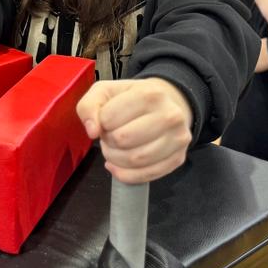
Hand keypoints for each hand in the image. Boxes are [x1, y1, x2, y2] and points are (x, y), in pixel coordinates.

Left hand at [77, 78, 192, 184]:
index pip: (109, 118)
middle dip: (108, 141)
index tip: (106, 121)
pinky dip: (126, 174)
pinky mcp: (178, 159)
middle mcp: (169, 116)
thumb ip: (89, 106)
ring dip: (115, 158)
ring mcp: (177, 139)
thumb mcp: (105, 91)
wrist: (166, 104)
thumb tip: (92, 131)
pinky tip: (118, 165)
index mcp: (150, 94)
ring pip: (135, 160)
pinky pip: (146, 176)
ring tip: (115, 148)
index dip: (101, 123)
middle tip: (109, 136)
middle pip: (122, 140)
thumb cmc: (132, 98)